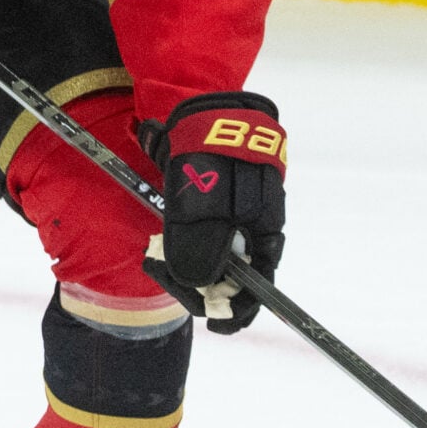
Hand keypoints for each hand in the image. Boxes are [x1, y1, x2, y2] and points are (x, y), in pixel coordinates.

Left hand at [139, 92, 287, 333]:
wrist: (203, 102)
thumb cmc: (209, 153)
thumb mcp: (202, 205)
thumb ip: (202, 248)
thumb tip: (199, 284)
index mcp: (264, 227)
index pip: (259, 283)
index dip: (237, 309)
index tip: (216, 324)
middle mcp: (256, 221)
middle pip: (235, 271)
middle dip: (204, 285)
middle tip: (172, 282)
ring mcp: (238, 206)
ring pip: (217, 251)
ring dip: (190, 262)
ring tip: (162, 262)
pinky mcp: (217, 192)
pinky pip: (204, 228)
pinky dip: (185, 239)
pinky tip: (165, 239)